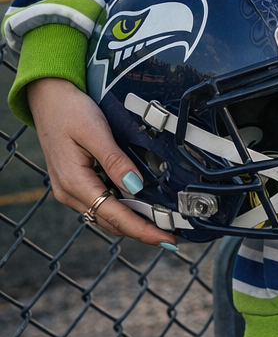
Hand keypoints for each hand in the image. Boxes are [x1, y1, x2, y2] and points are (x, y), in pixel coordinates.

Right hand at [27, 78, 175, 247]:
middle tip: (170, 235)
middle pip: (110, 222)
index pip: (114, 215)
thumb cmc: (70, 110)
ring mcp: (69, 189)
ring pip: (104, 215)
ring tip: (159, 225)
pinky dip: (119, 209)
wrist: (48, 97)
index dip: (141, 230)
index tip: (165, 239)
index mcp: (75, 182)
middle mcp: (69, 192)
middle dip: (139, 230)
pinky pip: (99, 203)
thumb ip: (115, 161)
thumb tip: (136, 187)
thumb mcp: (95, 131)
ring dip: (130, 222)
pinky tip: (137, 206)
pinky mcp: (74, 182)